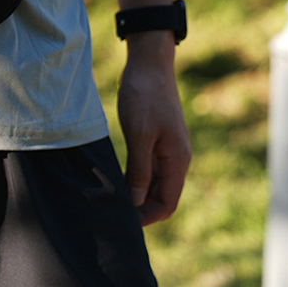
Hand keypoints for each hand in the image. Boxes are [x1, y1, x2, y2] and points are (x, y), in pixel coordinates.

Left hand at [116, 32, 190, 226]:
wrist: (148, 64)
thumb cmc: (145, 96)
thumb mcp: (140, 134)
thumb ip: (139, 169)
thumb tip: (136, 201)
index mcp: (177, 160)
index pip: (167, 202)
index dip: (147, 216)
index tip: (123, 222)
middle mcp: (175, 158)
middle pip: (160, 196)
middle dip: (140, 209)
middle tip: (112, 214)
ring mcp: (166, 149)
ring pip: (152, 183)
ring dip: (135, 194)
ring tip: (110, 201)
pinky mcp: (154, 140)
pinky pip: (146, 168)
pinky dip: (133, 178)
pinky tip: (114, 180)